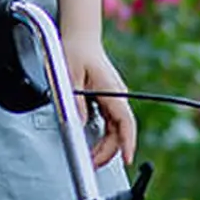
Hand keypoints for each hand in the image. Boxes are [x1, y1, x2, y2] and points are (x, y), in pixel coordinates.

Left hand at [61, 33, 136, 168]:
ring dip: (106, 146)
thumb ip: (76, 101)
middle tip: (92, 163)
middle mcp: (116, 95)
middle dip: (110, 151)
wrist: (80, 36)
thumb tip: (79, 123)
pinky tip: (92, 144)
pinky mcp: (106, 99)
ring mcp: (112, 98)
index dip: (128, 142)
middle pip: (120, 130)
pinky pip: (109, 123)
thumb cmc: (76, 51)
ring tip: (91, 158)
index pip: (125, 121)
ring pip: (115, 129)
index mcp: (111, 89)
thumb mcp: (70, 75)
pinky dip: (103, 136)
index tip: (128, 158)